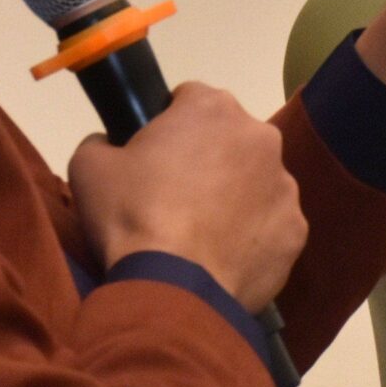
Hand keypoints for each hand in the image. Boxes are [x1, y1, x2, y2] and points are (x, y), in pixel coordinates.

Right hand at [67, 82, 306, 308]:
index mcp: (212, 108)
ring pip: (257, 181)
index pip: (190, 98)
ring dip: (235, 196)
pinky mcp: (296, 230)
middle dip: (209, 157)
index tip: (154, 155)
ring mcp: (285, 185)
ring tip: (200, 232)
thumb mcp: (89, 167)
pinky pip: (271, 225)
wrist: (173, 288)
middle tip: (175, 195)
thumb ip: (102, 141)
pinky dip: (253, 236)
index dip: (169, 124)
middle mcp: (259, 136)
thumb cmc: (131, 216)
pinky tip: (223, 256)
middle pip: (230, 138)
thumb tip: (110, 143)